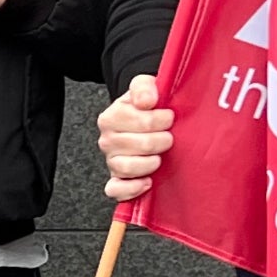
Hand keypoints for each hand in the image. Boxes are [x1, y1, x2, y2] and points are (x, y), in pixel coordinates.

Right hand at [97, 74, 171, 204]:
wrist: (144, 120)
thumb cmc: (147, 106)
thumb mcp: (144, 87)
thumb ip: (144, 87)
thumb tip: (147, 101)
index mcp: (111, 117)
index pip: (138, 121)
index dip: (160, 120)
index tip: (169, 117)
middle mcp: (107, 140)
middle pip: (136, 145)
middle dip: (160, 141)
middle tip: (169, 138)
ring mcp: (111, 161)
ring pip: (127, 167)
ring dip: (149, 163)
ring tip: (160, 157)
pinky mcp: (116, 180)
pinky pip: (116, 190)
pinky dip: (131, 188)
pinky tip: (147, 182)